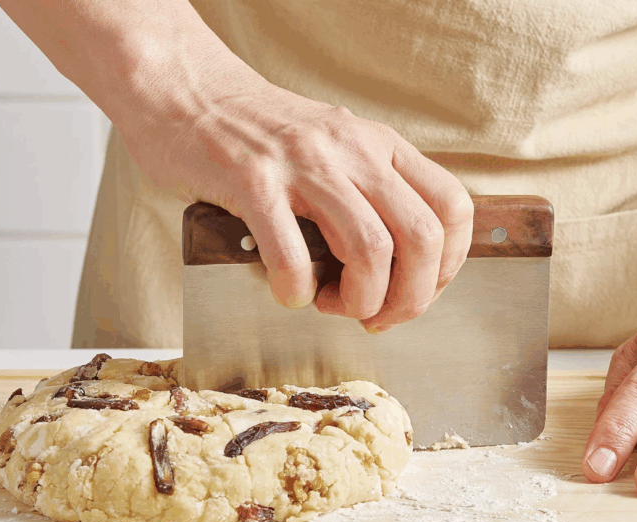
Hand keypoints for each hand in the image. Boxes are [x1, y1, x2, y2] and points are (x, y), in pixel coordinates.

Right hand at [116, 54, 472, 332]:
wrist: (184, 91)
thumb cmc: (254, 134)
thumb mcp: (331, 150)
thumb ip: (365, 195)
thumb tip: (392, 267)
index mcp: (376, 146)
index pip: (451, 208)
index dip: (446, 267)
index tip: (416, 291)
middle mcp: (351, 150)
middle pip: (422, 238)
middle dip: (409, 299)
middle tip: (376, 316)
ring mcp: (303, 164)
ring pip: (372, 250)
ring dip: (359, 300)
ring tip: (330, 304)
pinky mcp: (252, 182)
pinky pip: (293, 257)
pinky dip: (296, 292)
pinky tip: (287, 291)